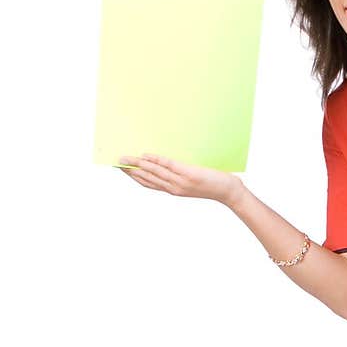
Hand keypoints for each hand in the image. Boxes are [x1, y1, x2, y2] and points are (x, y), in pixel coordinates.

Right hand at [116, 153, 242, 206]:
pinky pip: (168, 166)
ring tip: (126, 158)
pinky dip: (155, 161)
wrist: (228, 191)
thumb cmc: (212, 184)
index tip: (122, 170)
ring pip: (154, 172)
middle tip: (117, 162)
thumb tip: (168, 163)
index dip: (134, 177)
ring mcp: (180, 182)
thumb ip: (179, 174)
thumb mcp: (192, 181)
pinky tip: (145, 156)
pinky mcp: (188, 174)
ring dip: (138, 165)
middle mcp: (174, 188)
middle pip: (147, 179)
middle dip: (131, 171)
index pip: (149, 184)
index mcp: (173, 190)